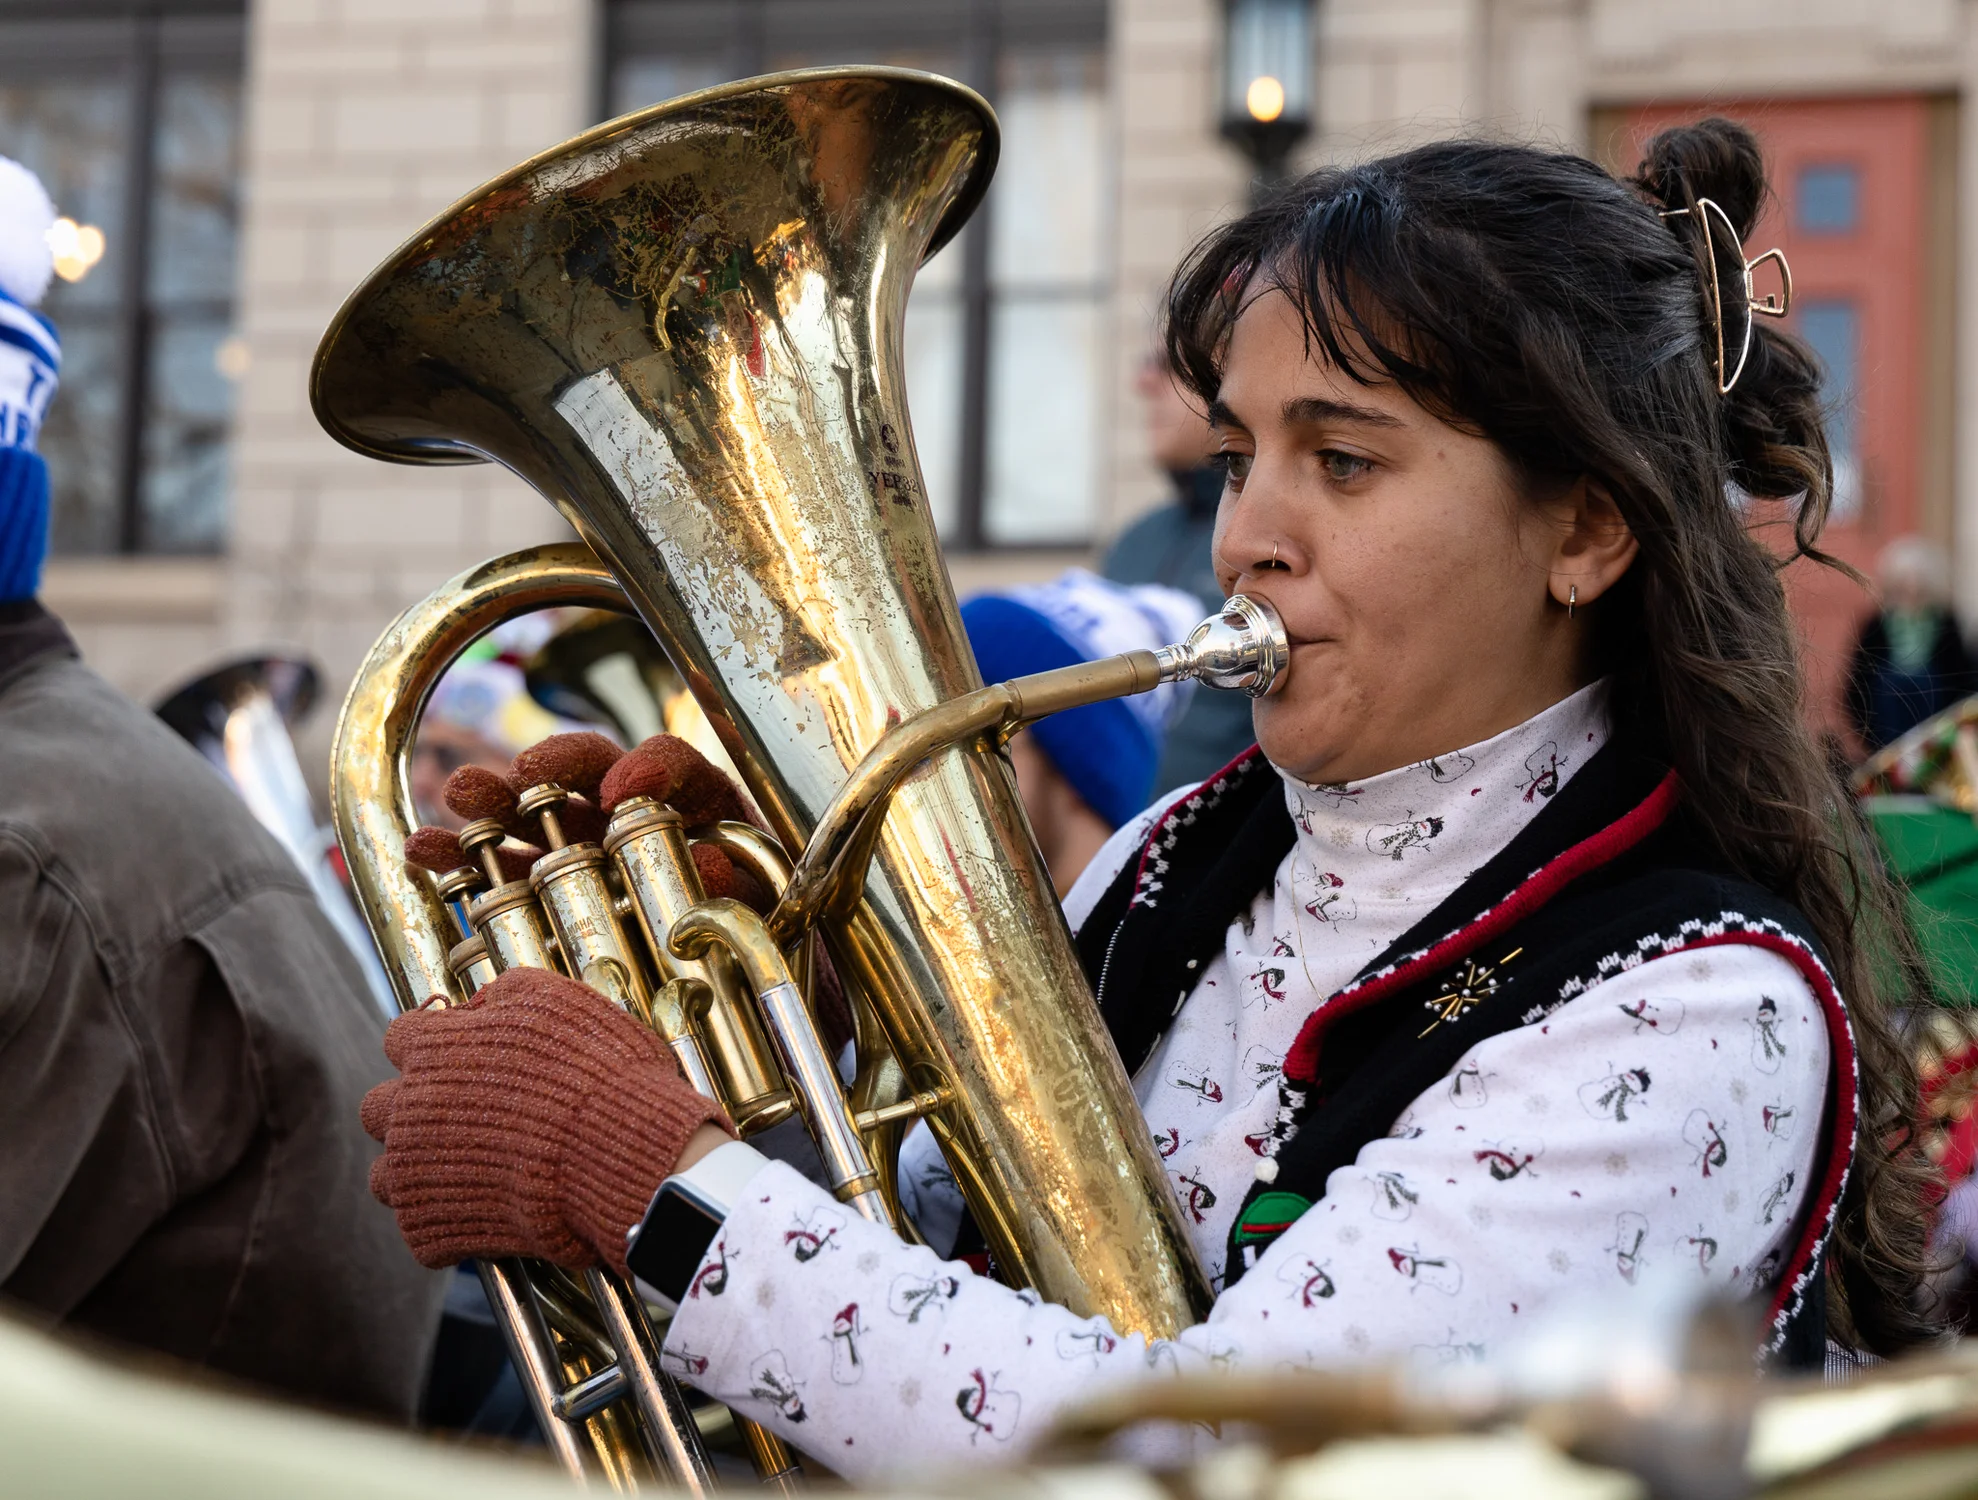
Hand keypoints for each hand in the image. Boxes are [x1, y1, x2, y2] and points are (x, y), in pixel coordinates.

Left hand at [360, 966, 733, 1272]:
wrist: (617, 1151)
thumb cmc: (595, 1070)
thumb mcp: (560, 1001)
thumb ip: (509, 991)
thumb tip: (487, 997)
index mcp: (431, 1049)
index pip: (399, 1038)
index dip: (432, 1044)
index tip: (461, 1055)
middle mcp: (408, 1110)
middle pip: (377, 1109)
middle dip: (412, 1111)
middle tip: (464, 1117)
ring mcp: (414, 1174)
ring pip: (385, 1177)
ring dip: (417, 1173)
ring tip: (469, 1172)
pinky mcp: (431, 1229)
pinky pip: (422, 1231)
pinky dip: (451, 1223)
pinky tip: (490, 1212)